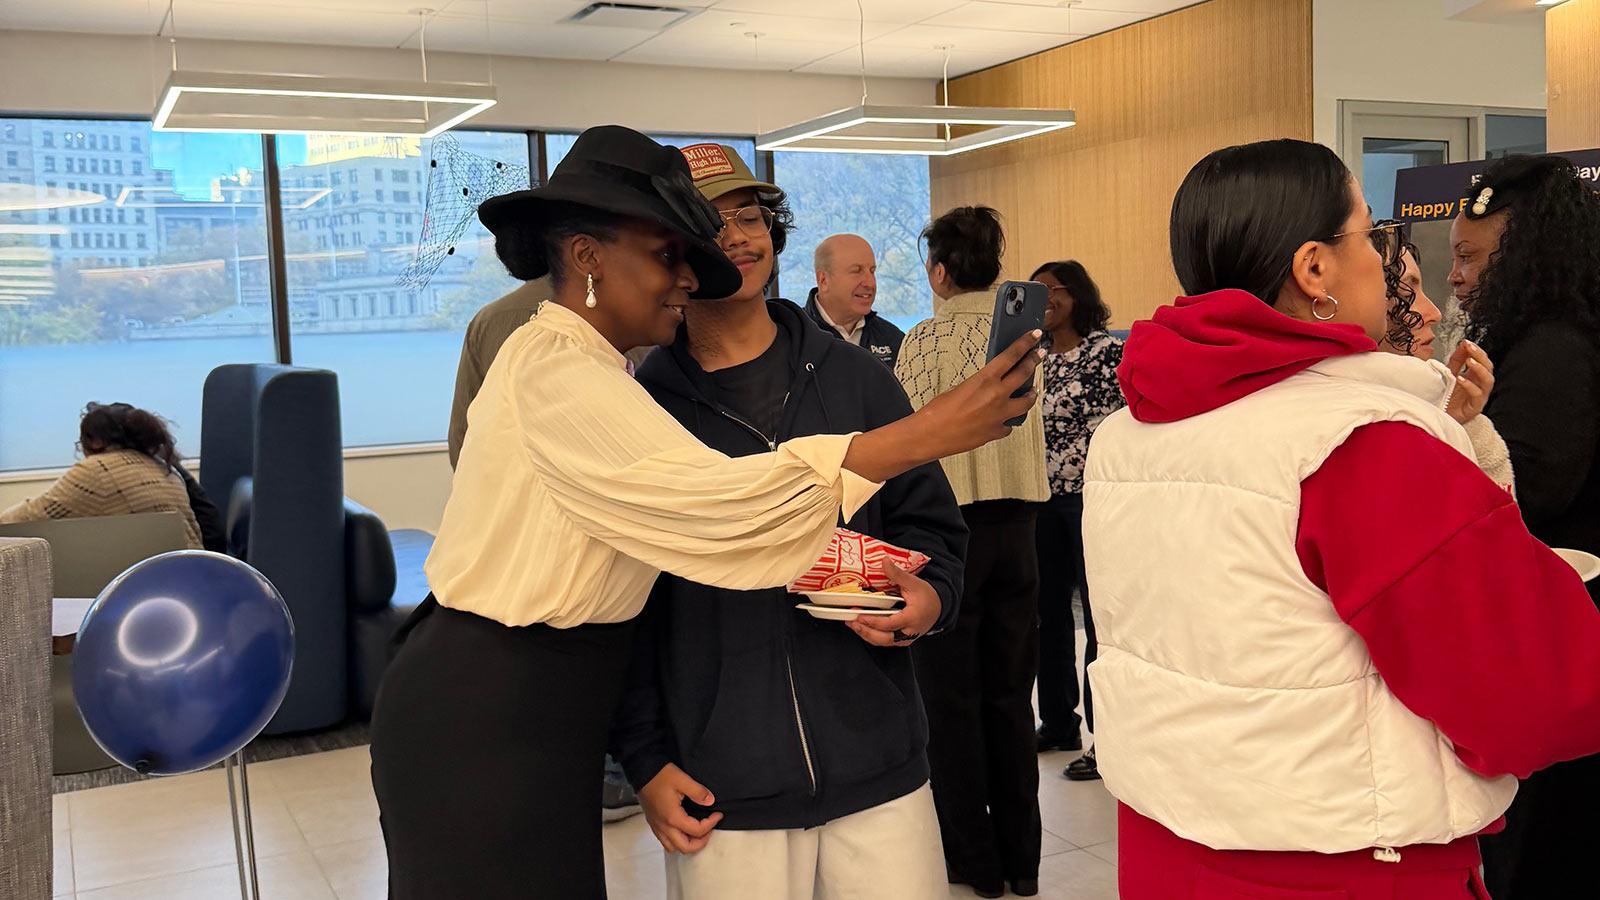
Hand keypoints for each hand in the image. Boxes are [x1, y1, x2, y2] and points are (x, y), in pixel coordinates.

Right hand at [638, 764, 721, 853]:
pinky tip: (682, 830)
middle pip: (685, 848)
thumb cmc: (660, 775)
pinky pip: (665, 841)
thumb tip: (710, 801)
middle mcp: (664, 826)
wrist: (642, 772)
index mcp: (673, 817)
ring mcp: (657, 826)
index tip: (718, 815)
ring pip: (673, 848)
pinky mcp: (653, 824)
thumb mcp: (682, 779)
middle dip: (701, 841)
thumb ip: (698, 792)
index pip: (697, 831)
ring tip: (696, 831)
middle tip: (709, 829)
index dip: (711, 824)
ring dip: (688, 844)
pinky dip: (676, 841)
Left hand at [848, 561, 939, 647]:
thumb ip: (897, 574)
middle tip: (851, 621)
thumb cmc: (927, 596)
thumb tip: (884, 561)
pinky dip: (872, 636)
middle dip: (865, 631)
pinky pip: (885, 642)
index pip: (890, 623)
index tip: (859, 615)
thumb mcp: (913, 583)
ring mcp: (905, 639)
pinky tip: (861, 628)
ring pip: (883, 642)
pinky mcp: (901, 641)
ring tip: (852, 624)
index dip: (873, 621)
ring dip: (866, 634)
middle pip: (884, 638)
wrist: (938, 608)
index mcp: (912, 617)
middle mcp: (909, 632)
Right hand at [919, 331, 1043, 456]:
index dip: (1026, 343)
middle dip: (1034, 361)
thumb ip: (980, 384)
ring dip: (1031, 395)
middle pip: (1024, 374)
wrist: (930, 436)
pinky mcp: (996, 432)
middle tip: (1039, 355)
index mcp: (985, 380)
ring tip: (1032, 391)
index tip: (1035, 335)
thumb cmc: (937, 412)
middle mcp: (996, 396)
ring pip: (1026, 403)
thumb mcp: (959, 388)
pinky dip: (1008, 420)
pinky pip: (1009, 424)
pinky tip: (1005, 419)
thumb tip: (990, 384)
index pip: (1012, 355)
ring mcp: (999, 415)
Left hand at [1446, 340, 1494, 424]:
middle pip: (1488, 367)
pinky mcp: (1475, 407)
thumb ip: (1456, 360)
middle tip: (1470, 347)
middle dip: (1480, 356)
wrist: (1439, 417)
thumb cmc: (1447, 398)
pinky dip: (1470, 385)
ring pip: (1488, 380)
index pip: (1482, 360)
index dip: (1476, 350)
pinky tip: (1460, 379)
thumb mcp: (1449, 374)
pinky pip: (1477, 395)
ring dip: (1479, 369)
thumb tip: (1463, 343)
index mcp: (1474, 376)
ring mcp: (1479, 396)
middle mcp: (1479, 385)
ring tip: (1469, 361)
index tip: (1467, 342)